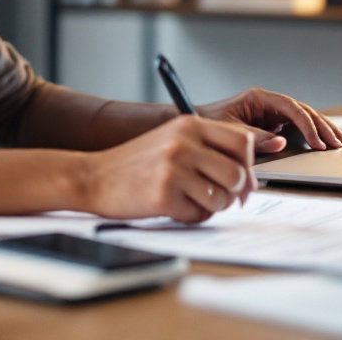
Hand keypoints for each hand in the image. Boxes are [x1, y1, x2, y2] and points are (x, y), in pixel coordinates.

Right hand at [80, 115, 254, 223]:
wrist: (93, 177)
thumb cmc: (136, 163)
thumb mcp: (172, 140)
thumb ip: (208, 148)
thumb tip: (248, 178)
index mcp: (189, 125)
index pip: (242, 142)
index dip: (248, 165)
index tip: (243, 180)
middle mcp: (183, 143)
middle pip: (238, 174)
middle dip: (235, 192)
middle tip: (222, 198)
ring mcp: (174, 169)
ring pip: (223, 198)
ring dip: (213, 207)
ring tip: (192, 201)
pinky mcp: (164, 195)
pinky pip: (199, 215)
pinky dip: (192, 216)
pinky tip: (174, 207)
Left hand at [198, 88, 341, 152]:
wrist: (195, 126)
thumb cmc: (208, 124)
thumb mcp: (230, 130)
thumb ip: (254, 137)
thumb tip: (281, 143)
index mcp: (258, 98)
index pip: (291, 107)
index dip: (307, 124)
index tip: (317, 142)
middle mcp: (268, 103)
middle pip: (303, 111)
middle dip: (322, 127)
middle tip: (338, 143)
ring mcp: (272, 113)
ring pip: (304, 118)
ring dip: (323, 130)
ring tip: (340, 143)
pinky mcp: (273, 124)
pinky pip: (298, 128)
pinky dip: (313, 136)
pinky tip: (326, 144)